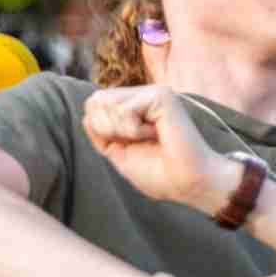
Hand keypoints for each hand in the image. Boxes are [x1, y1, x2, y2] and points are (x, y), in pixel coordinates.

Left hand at [81, 85, 232, 213]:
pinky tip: (158, 134)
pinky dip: (136, 131)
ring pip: (106, 104)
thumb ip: (100, 132)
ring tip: (151, 138)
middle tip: (139, 142)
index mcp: (134, 106)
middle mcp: (143, 94)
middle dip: (109, 130)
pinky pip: (125, 111)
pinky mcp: (161, 96)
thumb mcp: (118, 153)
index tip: (129, 145)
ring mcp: (153, 93)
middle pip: (95, 101)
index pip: (93, 104)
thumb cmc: (160, 173)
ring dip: (123, 131)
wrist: (187, 183)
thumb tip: (87, 110)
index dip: (101, 129)